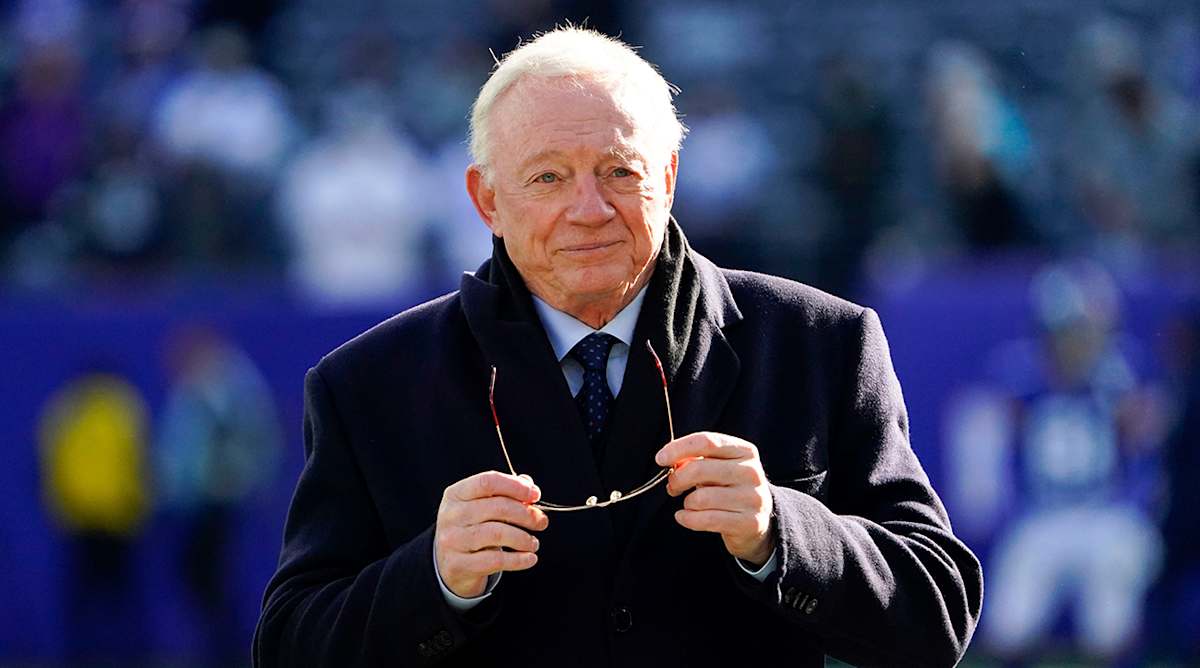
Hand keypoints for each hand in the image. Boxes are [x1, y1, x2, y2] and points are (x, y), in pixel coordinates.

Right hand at [435, 471, 548, 597]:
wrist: (448, 564)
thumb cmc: (471, 528)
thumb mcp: (480, 506)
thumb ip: (504, 492)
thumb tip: (529, 485)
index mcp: (456, 494)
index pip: (488, 482)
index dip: (515, 486)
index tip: (535, 494)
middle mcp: (452, 515)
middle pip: (497, 507)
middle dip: (526, 514)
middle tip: (541, 521)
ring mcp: (453, 540)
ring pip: (497, 533)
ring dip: (523, 538)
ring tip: (533, 543)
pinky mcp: (459, 564)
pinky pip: (496, 560)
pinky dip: (518, 559)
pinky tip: (530, 558)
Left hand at [655, 432, 774, 565]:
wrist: (758, 520)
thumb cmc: (728, 488)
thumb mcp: (717, 467)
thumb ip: (695, 460)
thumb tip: (669, 460)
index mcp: (744, 451)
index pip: (706, 441)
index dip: (678, 448)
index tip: (660, 458)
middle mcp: (751, 472)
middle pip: (700, 468)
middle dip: (677, 479)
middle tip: (672, 486)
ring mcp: (753, 498)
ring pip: (701, 498)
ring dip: (686, 502)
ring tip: (689, 504)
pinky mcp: (749, 522)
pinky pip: (706, 520)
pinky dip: (688, 519)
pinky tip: (684, 517)